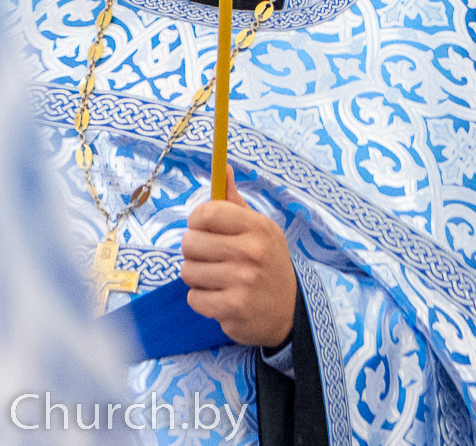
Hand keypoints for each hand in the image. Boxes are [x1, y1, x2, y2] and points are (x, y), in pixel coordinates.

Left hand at [180, 168, 296, 346]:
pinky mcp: (232, 307)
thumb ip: (235, 203)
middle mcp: (251, 251)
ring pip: (188, 271)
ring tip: (219, 278)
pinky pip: (193, 298)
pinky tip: (221, 296)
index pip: (206, 213)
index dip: (197, 221)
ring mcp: (242, 280)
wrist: (287, 309)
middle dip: (195, 252)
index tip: (205, 229)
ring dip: (198, 277)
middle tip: (214, 257)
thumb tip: (223, 168)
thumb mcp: (260, 229)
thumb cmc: (267, 261)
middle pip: (190, 242)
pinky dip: (203, 299)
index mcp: (257, 226)